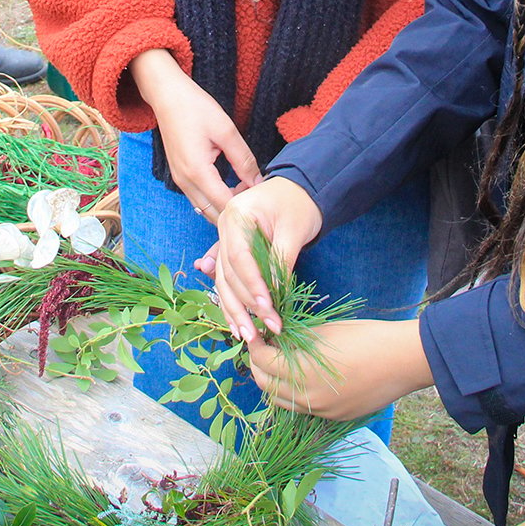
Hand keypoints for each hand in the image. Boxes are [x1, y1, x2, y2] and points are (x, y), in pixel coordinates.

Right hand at [130, 48, 261, 220]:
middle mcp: (185, 182)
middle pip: (213, 214)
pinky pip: (198, 198)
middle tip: (254, 194)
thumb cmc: (195, 108)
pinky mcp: (179, 176)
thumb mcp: (226, 131)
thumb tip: (259, 182)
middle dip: (235, 211)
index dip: (245, 204)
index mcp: (197, 171)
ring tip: (244, 187)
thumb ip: (244, 160)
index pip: (225, 205)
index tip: (261, 195)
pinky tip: (230, 184)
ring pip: (204, 209)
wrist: (167, 96)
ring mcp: (179, 180)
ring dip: (225, 205)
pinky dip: (214, 199)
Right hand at [198, 175, 323, 341]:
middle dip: (246, 304)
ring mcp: (224, 240)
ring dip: (236, 311)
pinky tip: (238, 326)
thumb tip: (275, 292)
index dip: (252, 284)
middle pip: (228, 273)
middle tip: (266, 327)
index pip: (239, 256)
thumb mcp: (293, 230)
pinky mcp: (231, 253)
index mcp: (236, 214)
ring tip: (248, 336)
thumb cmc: (299, 205)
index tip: (267, 306)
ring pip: (223, 282)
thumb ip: (281, 259)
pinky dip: (233, 304)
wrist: (300, 189)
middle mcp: (224, 227)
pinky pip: (228, 282)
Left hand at [246, 319, 433, 420]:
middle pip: (266, 385)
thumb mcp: (324, 332)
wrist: (402, 360)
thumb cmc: (365, 337)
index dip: (254, 345)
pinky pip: (303, 407)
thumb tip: (273, 337)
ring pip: (282, 401)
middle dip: (258, 364)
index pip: (262, 362)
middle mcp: (308, 397)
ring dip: (273, 382)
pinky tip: (302, 375)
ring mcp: (322, 411)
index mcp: (303, 372)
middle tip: (262, 346)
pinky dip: (294, 393)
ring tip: (278, 361)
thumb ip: (294, 339)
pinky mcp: (334, 416)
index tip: (255, 332)